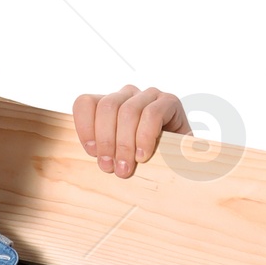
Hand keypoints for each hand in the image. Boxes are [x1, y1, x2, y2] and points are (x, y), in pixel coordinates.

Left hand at [72, 84, 189, 177]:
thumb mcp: (116, 158)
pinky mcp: (169, 102)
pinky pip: (152, 114)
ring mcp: (149, 96)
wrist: (182, 163)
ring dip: (124, 144)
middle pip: (107, 107)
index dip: (85, 127)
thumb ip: (101, 154)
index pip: (85, 103)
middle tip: (110, 169)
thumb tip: (83, 163)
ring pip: (127, 111)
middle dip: (106, 141)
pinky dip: (145, 137)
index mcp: (108, 104)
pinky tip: (143, 155)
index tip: (91, 153)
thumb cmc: (144, 163)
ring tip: (126, 169)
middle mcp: (127, 95)